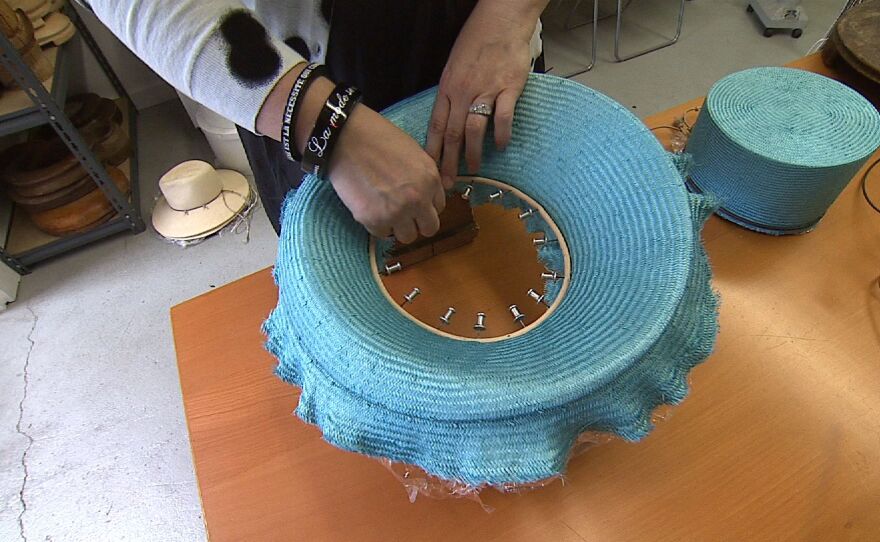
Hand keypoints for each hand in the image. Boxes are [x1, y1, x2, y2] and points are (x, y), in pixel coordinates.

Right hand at [255, 67, 444, 242]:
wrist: (346, 137)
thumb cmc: (378, 138)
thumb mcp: (414, 153)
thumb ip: (424, 178)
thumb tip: (426, 196)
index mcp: (431, 179)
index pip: (439, 208)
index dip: (425, 206)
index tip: (413, 202)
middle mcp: (418, 199)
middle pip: (429, 229)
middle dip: (417, 222)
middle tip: (403, 214)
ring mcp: (396, 212)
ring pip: (407, 237)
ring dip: (398, 227)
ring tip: (384, 211)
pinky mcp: (373, 219)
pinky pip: (381, 233)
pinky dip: (376, 224)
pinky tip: (369, 207)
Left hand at [426, 0, 542, 187]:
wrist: (501, 21)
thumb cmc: (476, 43)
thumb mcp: (453, 67)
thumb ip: (451, 94)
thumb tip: (447, 120)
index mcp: (447, 88)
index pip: (435, 125)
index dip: (431, 151)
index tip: (428, 171)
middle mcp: (463, 92)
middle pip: (452, 133)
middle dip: (448, 162)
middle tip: (447, 183)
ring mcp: (486, 91)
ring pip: (474, 129)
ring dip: (473, 153)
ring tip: (473, 169)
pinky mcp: (508, 89)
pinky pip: (503, 117)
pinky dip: (501, 134)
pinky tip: (501, 146)